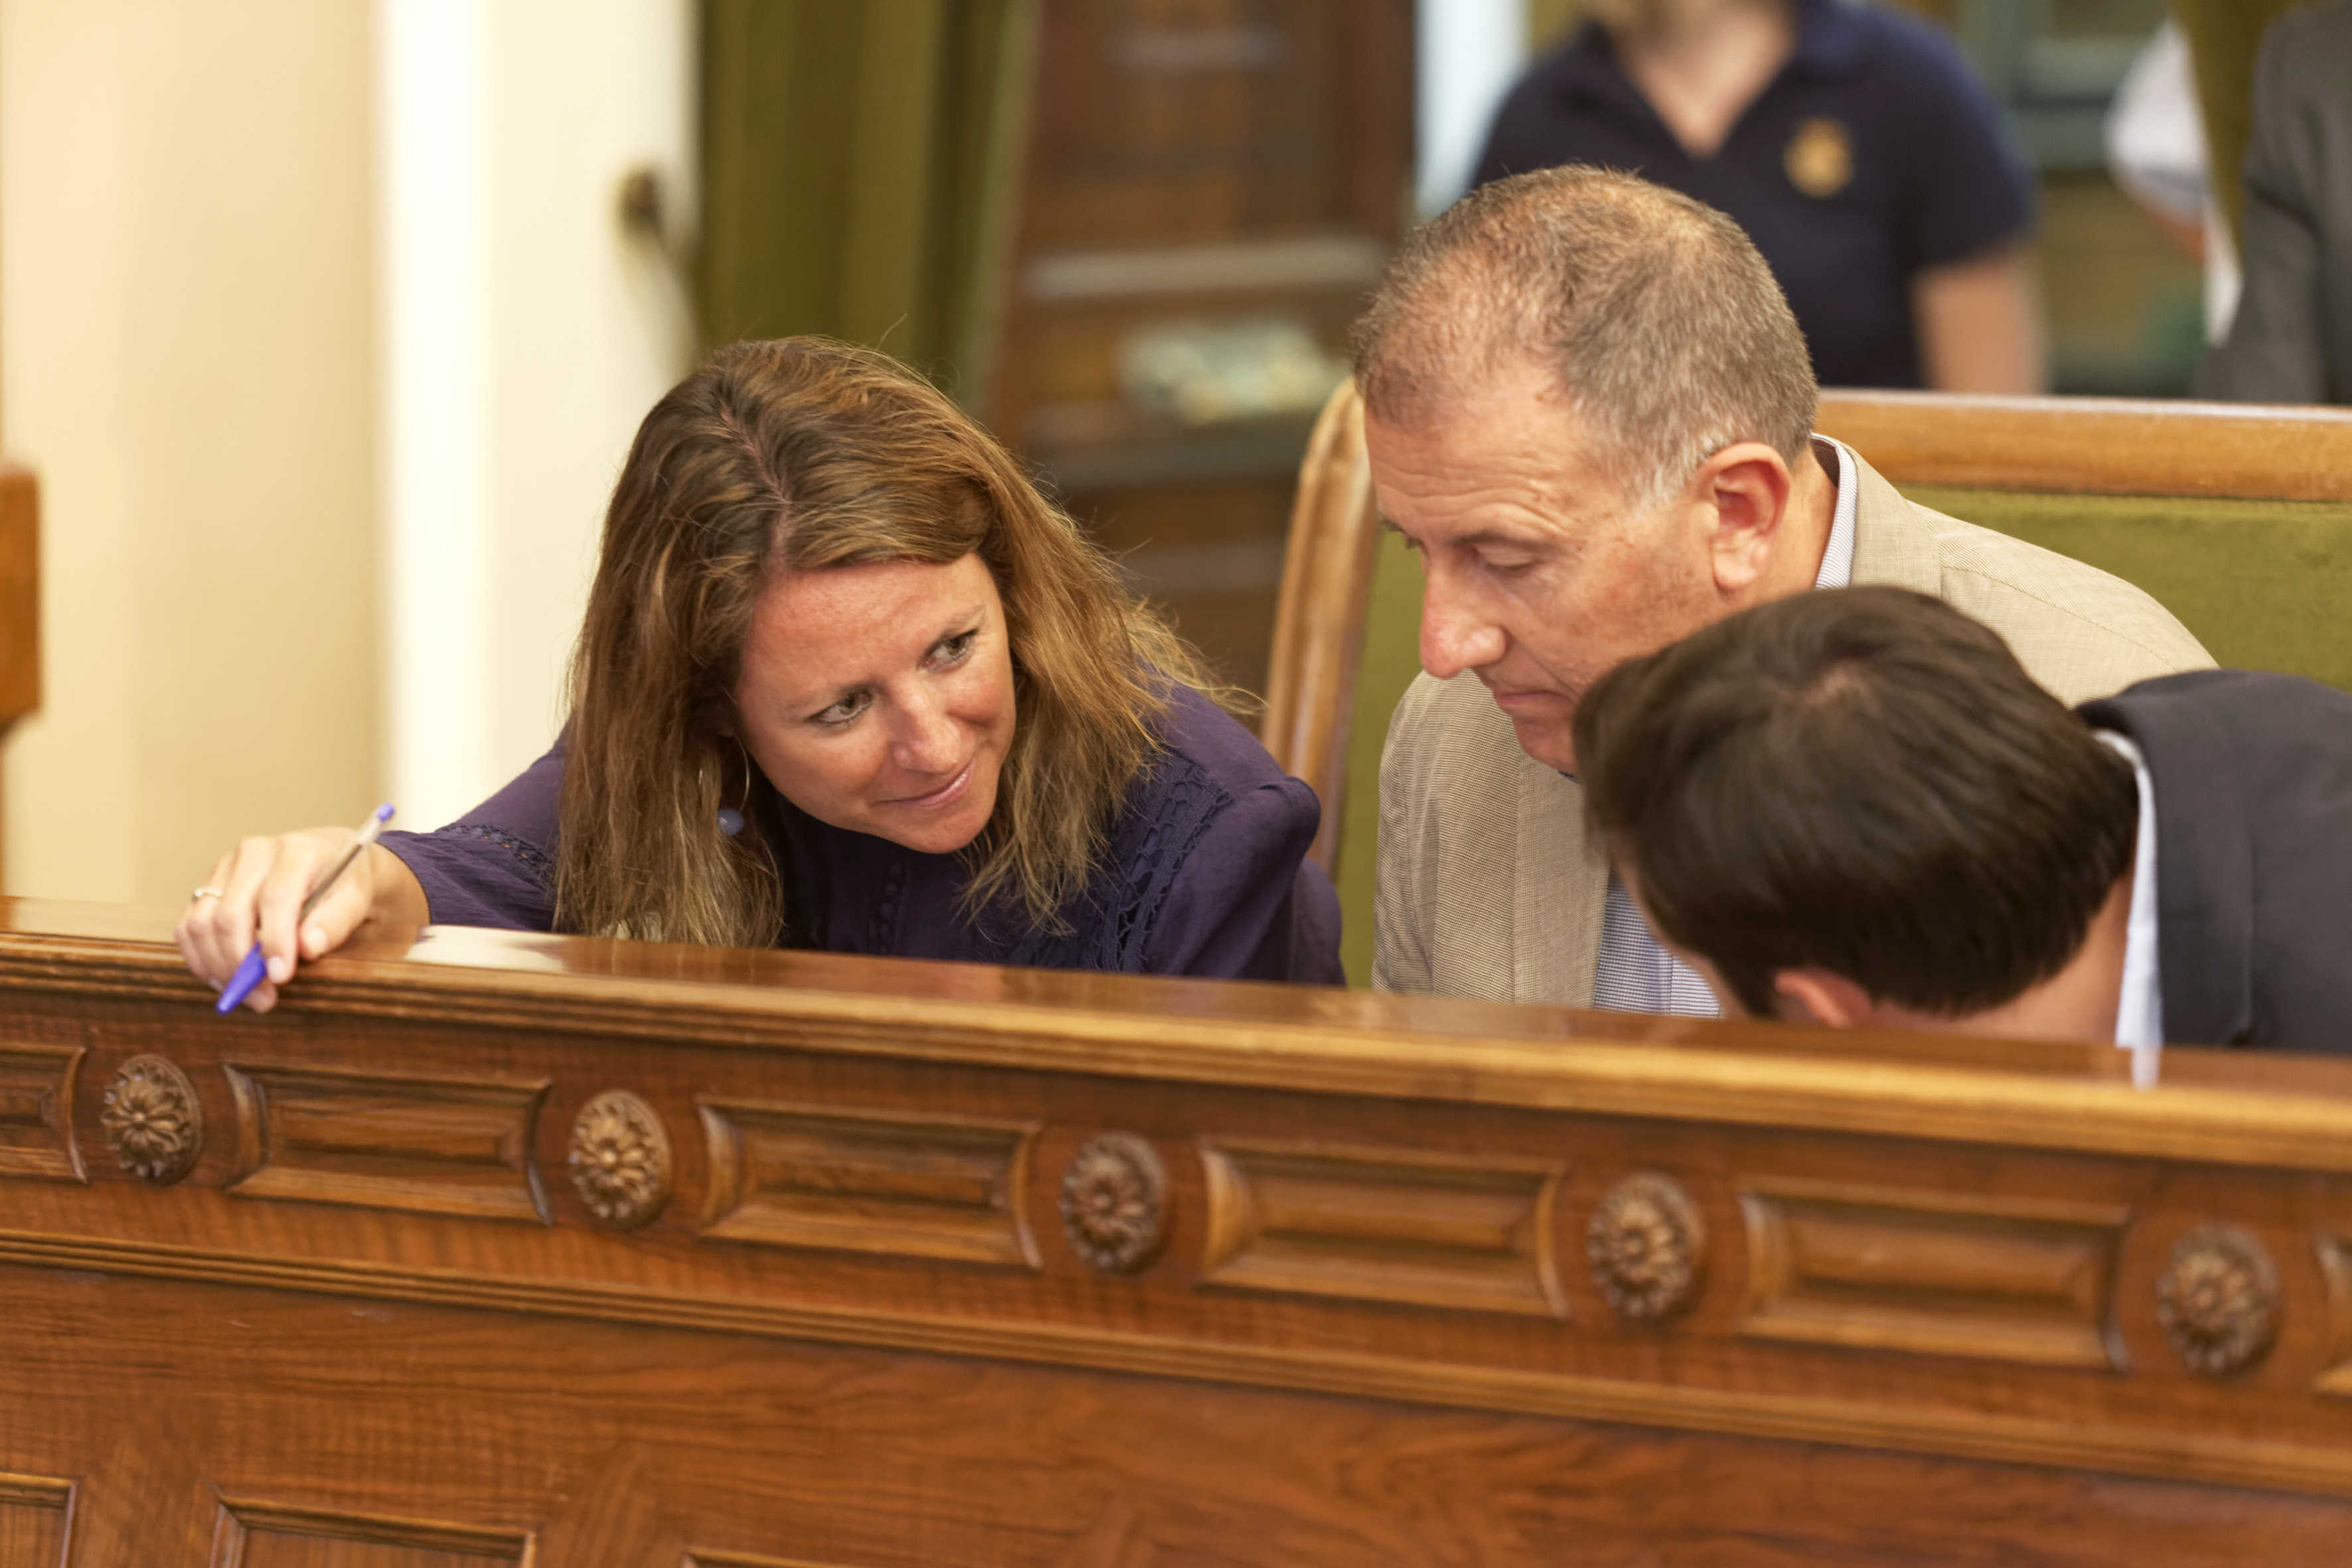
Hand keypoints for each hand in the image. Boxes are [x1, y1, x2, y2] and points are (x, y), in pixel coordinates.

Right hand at [175, 833, 410, 1011]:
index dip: (275, 941)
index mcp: (297, 851)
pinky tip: (225, 980)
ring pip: (201, 923)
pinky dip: (201, 959)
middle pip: (230, 914)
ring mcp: (225, 868)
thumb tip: (307, 947)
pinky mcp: (208, 886)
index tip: (281, 977)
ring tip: (247, 994)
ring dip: (218, 967)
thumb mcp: (356, 899)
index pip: (276, 897)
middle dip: (243, 964)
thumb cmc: (344, 882)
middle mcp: (254, 853)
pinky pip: (188, 928)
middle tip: (264, 999)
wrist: (332, 860)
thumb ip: (335, 921)